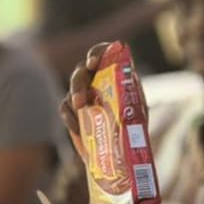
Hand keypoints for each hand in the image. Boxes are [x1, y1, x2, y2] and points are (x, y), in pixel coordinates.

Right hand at [57, 40, 151, 156]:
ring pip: (72, 87)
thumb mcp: (138, 115)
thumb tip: (128, 102)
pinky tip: (77, 128)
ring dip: (75, 97)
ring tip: (80, 109)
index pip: (103, 53)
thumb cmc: (133, 129)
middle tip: (81, 99)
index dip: (97, 54)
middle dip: (79, 82)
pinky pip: (65, 107)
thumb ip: (133, 104)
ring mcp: (83, 93)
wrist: (119, 151)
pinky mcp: (73, 110)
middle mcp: (97, 78)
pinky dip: (69, 116)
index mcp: (115, 73)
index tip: (92, 63)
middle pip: (82, 71)